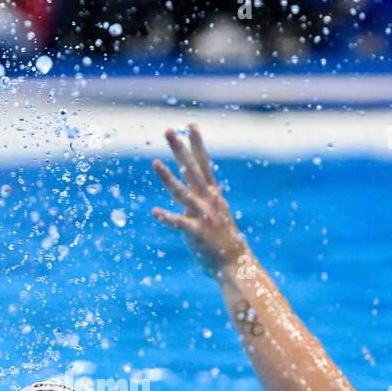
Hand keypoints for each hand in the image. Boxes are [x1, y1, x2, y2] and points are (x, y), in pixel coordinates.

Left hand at [152, 123, 250, 278]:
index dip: (197, 144)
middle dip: (180, 150)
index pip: (204, 164)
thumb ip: (202, 205)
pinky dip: (167, 218)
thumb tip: (190, 200)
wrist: (236, 265)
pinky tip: (155, 213)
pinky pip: (179, 223)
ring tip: (155, 163)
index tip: (190, 125)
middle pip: (191, 170)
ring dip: (168, 178)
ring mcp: (202, 216)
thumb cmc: (225, 243)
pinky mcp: (196, 233)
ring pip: (182, 192)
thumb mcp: (215, 217)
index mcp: (213, 195)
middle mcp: (208, 201)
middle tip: (169, 131)